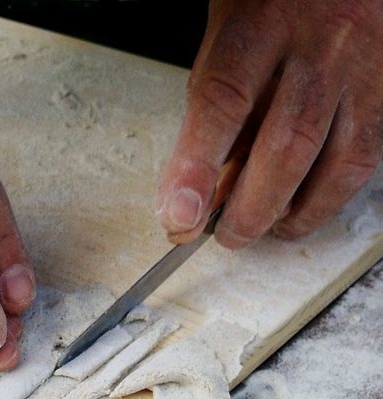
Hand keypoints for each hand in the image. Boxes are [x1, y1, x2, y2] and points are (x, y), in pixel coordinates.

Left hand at [158, 0, 382, 247]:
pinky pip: (361, 161)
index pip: (224, 99)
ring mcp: (363, 66)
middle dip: (249, 208)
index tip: (179, 215)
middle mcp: (321, 41)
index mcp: (264, 18)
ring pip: (333, 164)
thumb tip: (202, 181)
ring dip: (292, 212)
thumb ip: (219, 98)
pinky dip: (327, 197)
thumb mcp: (230, 25)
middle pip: (285, 145)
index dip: (197, 167)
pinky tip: (301, 207)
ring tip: (261, 227)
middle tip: (223, 233)